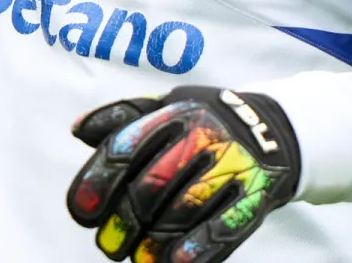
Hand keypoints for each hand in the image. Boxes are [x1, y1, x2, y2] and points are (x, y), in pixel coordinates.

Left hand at [66, 87, 299, 262]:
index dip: (99, 180)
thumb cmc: (204, 121)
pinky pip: (226, 224)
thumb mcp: (166, 105)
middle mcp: (200, 137)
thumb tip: (78, 129)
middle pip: (151, 185)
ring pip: (184, 209)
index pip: (125, 146)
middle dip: (123, 221)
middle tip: (108, 245)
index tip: (82, 211)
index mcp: (172, 114)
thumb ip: (123, 117)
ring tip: (137, 259)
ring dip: (154, 240)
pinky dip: (200, 247)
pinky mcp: (256, 194)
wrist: (272, 128)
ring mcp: (230, 166)